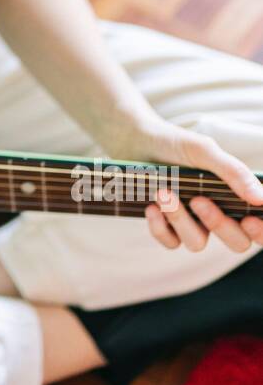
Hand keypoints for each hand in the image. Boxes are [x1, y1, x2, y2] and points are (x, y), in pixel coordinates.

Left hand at [103, 115, 262, 252]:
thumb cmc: (174, 144)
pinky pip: (170, 242)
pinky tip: (151, 206)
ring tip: (163, 193)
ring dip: (181, 220)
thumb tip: (260, 198)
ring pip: (198, 243)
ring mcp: (192, 222)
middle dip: (219, 225)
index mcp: (235, 194)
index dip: (260, 231)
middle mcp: (218, 213)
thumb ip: (233, 172)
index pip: (258, 225)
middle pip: (237, 242)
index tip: (248, 219)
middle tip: (199, 200)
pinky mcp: (167, 227)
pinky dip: (160, 227)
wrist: (134, 141)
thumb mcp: (204, 151)